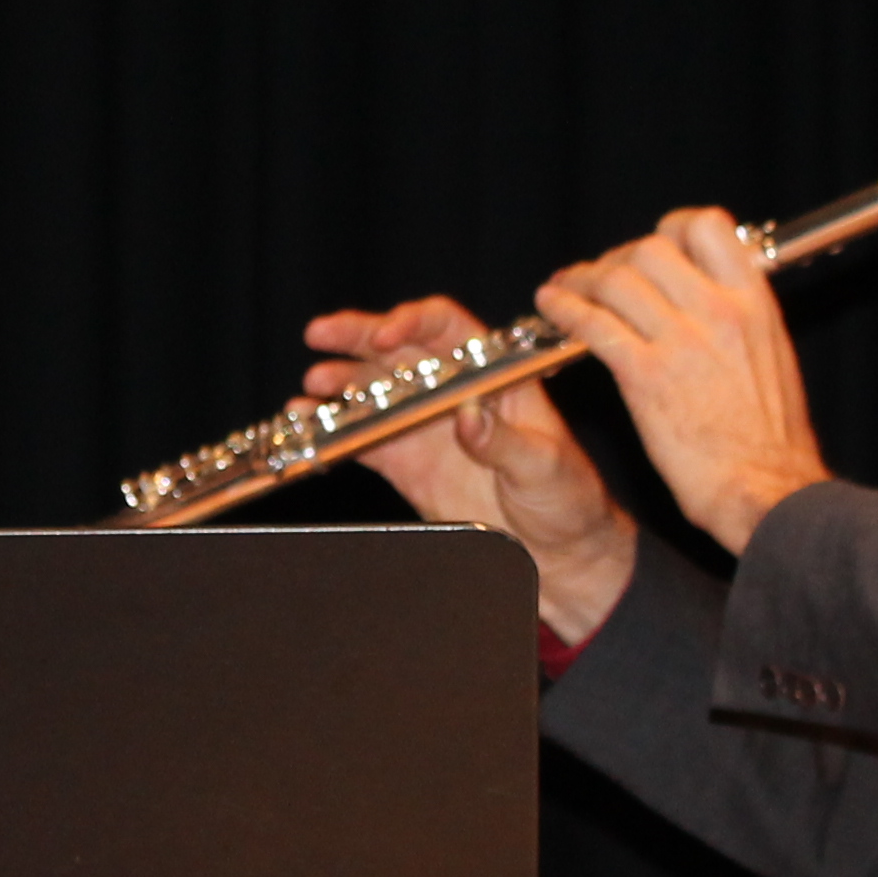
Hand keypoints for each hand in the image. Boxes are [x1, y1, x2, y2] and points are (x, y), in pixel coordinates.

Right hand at [297, 295, 638, 640]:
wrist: (560, 554)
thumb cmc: (569, 500)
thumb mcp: (546, 467)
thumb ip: (504, 442)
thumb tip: (468, 416)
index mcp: (495, 375)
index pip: (448, 329)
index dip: (412, 322)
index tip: (383, 335)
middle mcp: (454, 391)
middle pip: (399, 348)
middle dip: (357, 336)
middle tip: (321, 334)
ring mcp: (427, 425)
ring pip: (374, 387)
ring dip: (340, 380)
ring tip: (312, 385)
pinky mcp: (407, 462)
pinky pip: (364, 436)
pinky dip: (334, 426)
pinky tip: (308, 419)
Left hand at [532, 209, 829, 553]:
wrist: (768, 490)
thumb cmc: (771, 441)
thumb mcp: (771, 358)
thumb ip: (741, 321)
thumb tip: (716, 301)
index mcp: (754, 302)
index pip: (707, 226)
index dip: (670, 230)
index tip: (652, 248)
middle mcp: (719, 311)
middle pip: (649, 249)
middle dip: (616, 259)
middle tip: (601, 279)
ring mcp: (681, 341)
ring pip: (615, 280)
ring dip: (582, 280)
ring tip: (564, 290)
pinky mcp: (646, 377)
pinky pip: (594, 324)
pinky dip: (565, 308)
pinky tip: (551, 306)